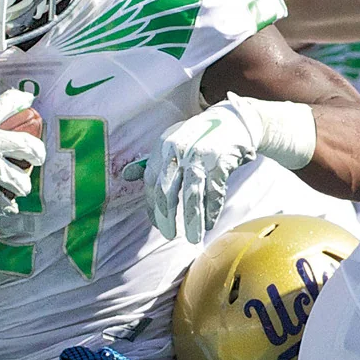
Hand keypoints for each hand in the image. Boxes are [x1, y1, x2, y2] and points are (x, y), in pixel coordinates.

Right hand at [0, 83, 43, 206]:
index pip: (5, 106)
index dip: (19, 99)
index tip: (30, 99)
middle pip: (24, 144)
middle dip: (37, 150)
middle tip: (39, 156)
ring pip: (17, 176)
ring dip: (23, 184)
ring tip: (23, 188)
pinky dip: (5, 206)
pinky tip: (10, 209)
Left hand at [123, 98, 261, 242]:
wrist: (233, 121)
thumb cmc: (198, 137)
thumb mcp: (171, 143)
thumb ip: (150, 161)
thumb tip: (126, 175)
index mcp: (163, 147)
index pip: (151, 182)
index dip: (152, 206)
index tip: (157, 224)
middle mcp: (179, 151)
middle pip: (168, 190)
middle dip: (167, 217)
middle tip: (169, 235)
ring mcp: (200, 156)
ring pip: (191, 194)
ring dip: (191, 220)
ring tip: (193, 238)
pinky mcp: (220, 162)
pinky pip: (214, 192)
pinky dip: (211, 210)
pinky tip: (209, 223)